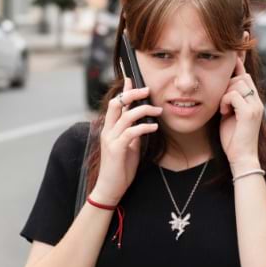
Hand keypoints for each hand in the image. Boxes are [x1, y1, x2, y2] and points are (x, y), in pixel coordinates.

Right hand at [90, 78, 161, 204]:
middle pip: (117, 103)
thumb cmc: (120, 168)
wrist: (110, 188)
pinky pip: (131, 132)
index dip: (124, 90)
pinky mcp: (116, 149)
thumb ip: (131, 132)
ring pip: (126, 115)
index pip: (116, 103)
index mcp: (109, 128)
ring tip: (158, 111)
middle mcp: (107, 130)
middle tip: (148, 91)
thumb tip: (142, 122)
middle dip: (132, 94)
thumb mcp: (128, 146)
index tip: (132, 78)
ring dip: (144, 110)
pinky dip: (144, 127)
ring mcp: (110, 139)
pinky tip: (154, 127)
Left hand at [219, 54, 263, 169]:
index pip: (244, 73)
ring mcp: (255, 105)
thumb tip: (219, 87)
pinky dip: (225, 102)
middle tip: (223, 103)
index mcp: (252, 99)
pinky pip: (233, 95)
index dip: (239, 59)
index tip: (240, 36)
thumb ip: (228, 99)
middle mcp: (257, 99)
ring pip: (237, 83)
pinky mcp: (250, 112)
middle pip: (240, 76)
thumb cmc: (232, 138)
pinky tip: (224, 113)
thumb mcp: (228, 114)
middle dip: (227, 84)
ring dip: (225, 95)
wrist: (241, 158)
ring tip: (224, 110)